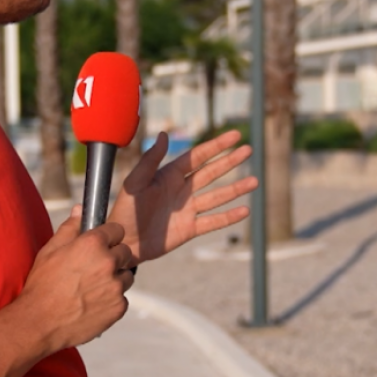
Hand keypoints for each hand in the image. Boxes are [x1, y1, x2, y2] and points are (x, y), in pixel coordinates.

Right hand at [16, 207, 134, 351]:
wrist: (39, 323)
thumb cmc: (42, 286)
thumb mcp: (50, 251)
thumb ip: (70, 228)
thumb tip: (79, 210)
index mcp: (93, 244)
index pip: (117, 230)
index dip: (108, 237)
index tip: (101, 245)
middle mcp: (108, 263)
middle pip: (125, 252)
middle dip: (113, 257)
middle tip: (93, 269)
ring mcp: (116, 286)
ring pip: (126, 276)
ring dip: (115, 279)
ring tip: (91, 288)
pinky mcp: (119, 307)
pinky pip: (122, 298)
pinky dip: (111, 300)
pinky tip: (92, 303)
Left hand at [108, 130, 258, 263]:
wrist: (122, 242)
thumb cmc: (124, 211)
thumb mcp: (134, 183)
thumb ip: (150, 160)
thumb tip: (164, 134)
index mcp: (169, 175)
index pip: (198, 157)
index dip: (216, 146)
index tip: (234, 135)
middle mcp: (182, 190)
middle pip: (211, 173)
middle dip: (230, 161)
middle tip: (249, 150)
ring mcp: (188, 210)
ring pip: (217, 196)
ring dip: (235, 189)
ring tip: (254, 181)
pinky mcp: (189, 229)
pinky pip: (213, 221)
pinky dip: (228, 217)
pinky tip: (245, 210)